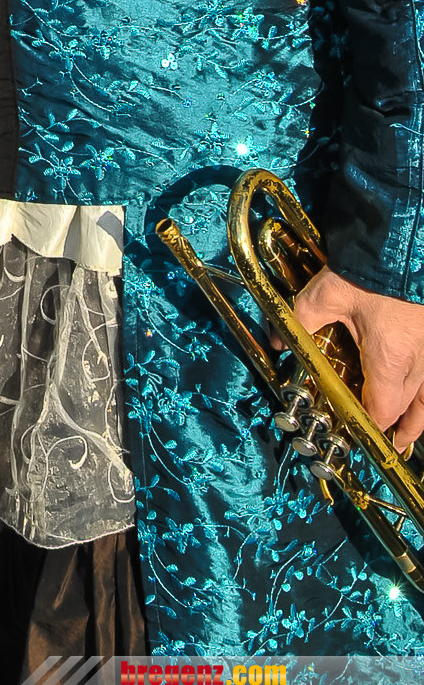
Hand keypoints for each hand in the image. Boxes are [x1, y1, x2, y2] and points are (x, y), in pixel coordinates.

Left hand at [294, 266, 423, 449]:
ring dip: (418, 419)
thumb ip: (300, 322)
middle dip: (396, 428)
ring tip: (408, 435)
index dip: (371, 425)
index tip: (359, 431)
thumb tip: (276, 340)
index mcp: (388, 358)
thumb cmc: (364, 271)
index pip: (382, 409)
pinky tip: (421, 397)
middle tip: (389, 444)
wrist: (399, 240)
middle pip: (408, 408)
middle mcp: (416, 361)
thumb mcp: (324, 295)